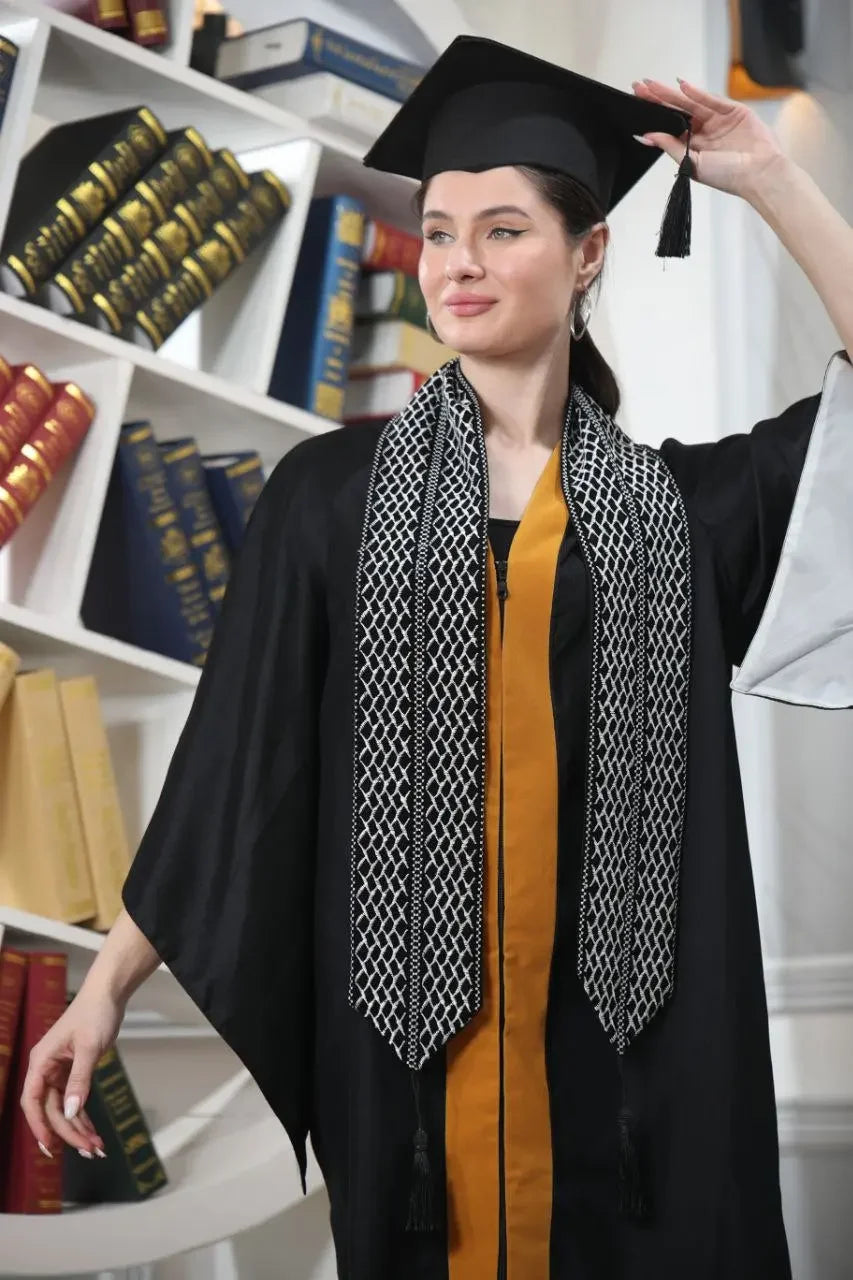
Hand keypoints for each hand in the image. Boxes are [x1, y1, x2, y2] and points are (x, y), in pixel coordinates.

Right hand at [19, 984, 124, 1159]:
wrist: (108, 995)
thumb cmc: (96, 1015)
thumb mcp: (90, 1047)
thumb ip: (80, 1079)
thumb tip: (72, 1112)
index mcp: (41, 1061)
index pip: (32, 1100)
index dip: (39, 1125)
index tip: (51, 1146)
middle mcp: (45, 1069)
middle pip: (50, 1109)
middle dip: (68, 1132)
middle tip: (90, 1151)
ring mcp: (58, 1071)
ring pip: (63, 1108)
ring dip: (77, 1129)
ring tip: (95, 1148)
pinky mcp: (72, 1072)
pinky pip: (74, 1100)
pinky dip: (83, 1116)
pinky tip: (93, 1132)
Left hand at [631, 77, 787, 200]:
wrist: (759, 173)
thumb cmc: (728, 176)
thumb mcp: (691, 163)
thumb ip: (670, 146)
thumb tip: (647, 136)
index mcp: (694, 147)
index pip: (670, 127)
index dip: (655, 115)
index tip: (637, 104)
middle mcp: (705, 132)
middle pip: (678, 111)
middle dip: (659, 99)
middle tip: (639, 87)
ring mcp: (719, 120)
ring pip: (691, 103)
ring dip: (672, 94)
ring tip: (653, 86)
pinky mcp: (733, 111)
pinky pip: (711, 100)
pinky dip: (697, 93)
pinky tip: (681, 86)